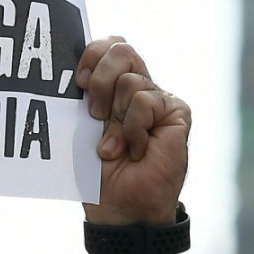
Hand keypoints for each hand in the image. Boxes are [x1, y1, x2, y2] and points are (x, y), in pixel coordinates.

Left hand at [77, 37, 188, 225]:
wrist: (121, 207)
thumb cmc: (99, 174)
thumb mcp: (83, 129)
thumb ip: (86, 97)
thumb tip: (78, 70)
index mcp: (114, 87)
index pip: (109, 46)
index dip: (92, 53)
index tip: (79, 81)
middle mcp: (138, 88)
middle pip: (121, 49)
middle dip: (101, 79)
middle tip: (95, 113)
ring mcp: (158, 100)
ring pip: (131, 80)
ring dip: (115, 119)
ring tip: (115, 147)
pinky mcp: (176, 111)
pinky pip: (146, 102)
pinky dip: (133, 129)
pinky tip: (136, 150)